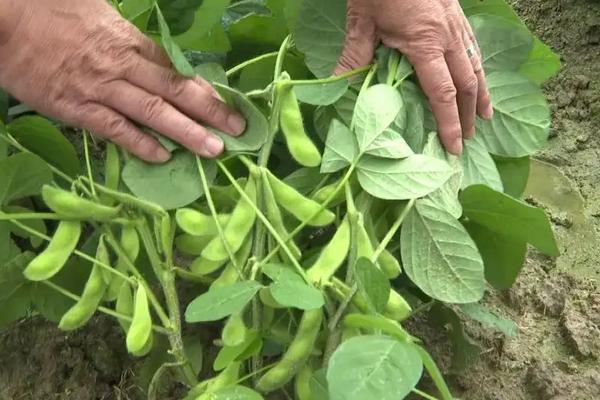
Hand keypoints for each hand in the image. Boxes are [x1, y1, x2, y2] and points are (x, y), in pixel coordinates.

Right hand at [0, 0, 244, 161]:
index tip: (226, 105)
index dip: (203, 89)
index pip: (175, 69)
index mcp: (128, 40)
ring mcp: (100, 88)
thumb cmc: (53, 12)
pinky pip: (114, 129)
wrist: (5, 18)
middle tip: (237, 129)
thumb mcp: (99, 16)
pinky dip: (139, 143)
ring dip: (186, 132)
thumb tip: (159, 61)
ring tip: (213, 149)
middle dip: (210, 111)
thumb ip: (130, 40)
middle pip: (174, 90)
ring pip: (152, 112)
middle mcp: (122, 65)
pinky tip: (162, 157)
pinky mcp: (76, 108)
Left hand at [336, 0, 492, 154]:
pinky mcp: (457, 14)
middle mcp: (448, 37)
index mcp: (426, 44)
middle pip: (467, 84)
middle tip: (470, 140)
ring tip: (485, 116)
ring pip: (477, 65)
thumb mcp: (362, 20)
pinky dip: (479, 67)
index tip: (455, 147)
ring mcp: (456, 25)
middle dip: (469, 115)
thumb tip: (336, 85)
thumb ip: (354, 54)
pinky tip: (478, 74)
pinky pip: (473, 47)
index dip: (449, 123)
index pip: (443, 94)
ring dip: (482, 93)